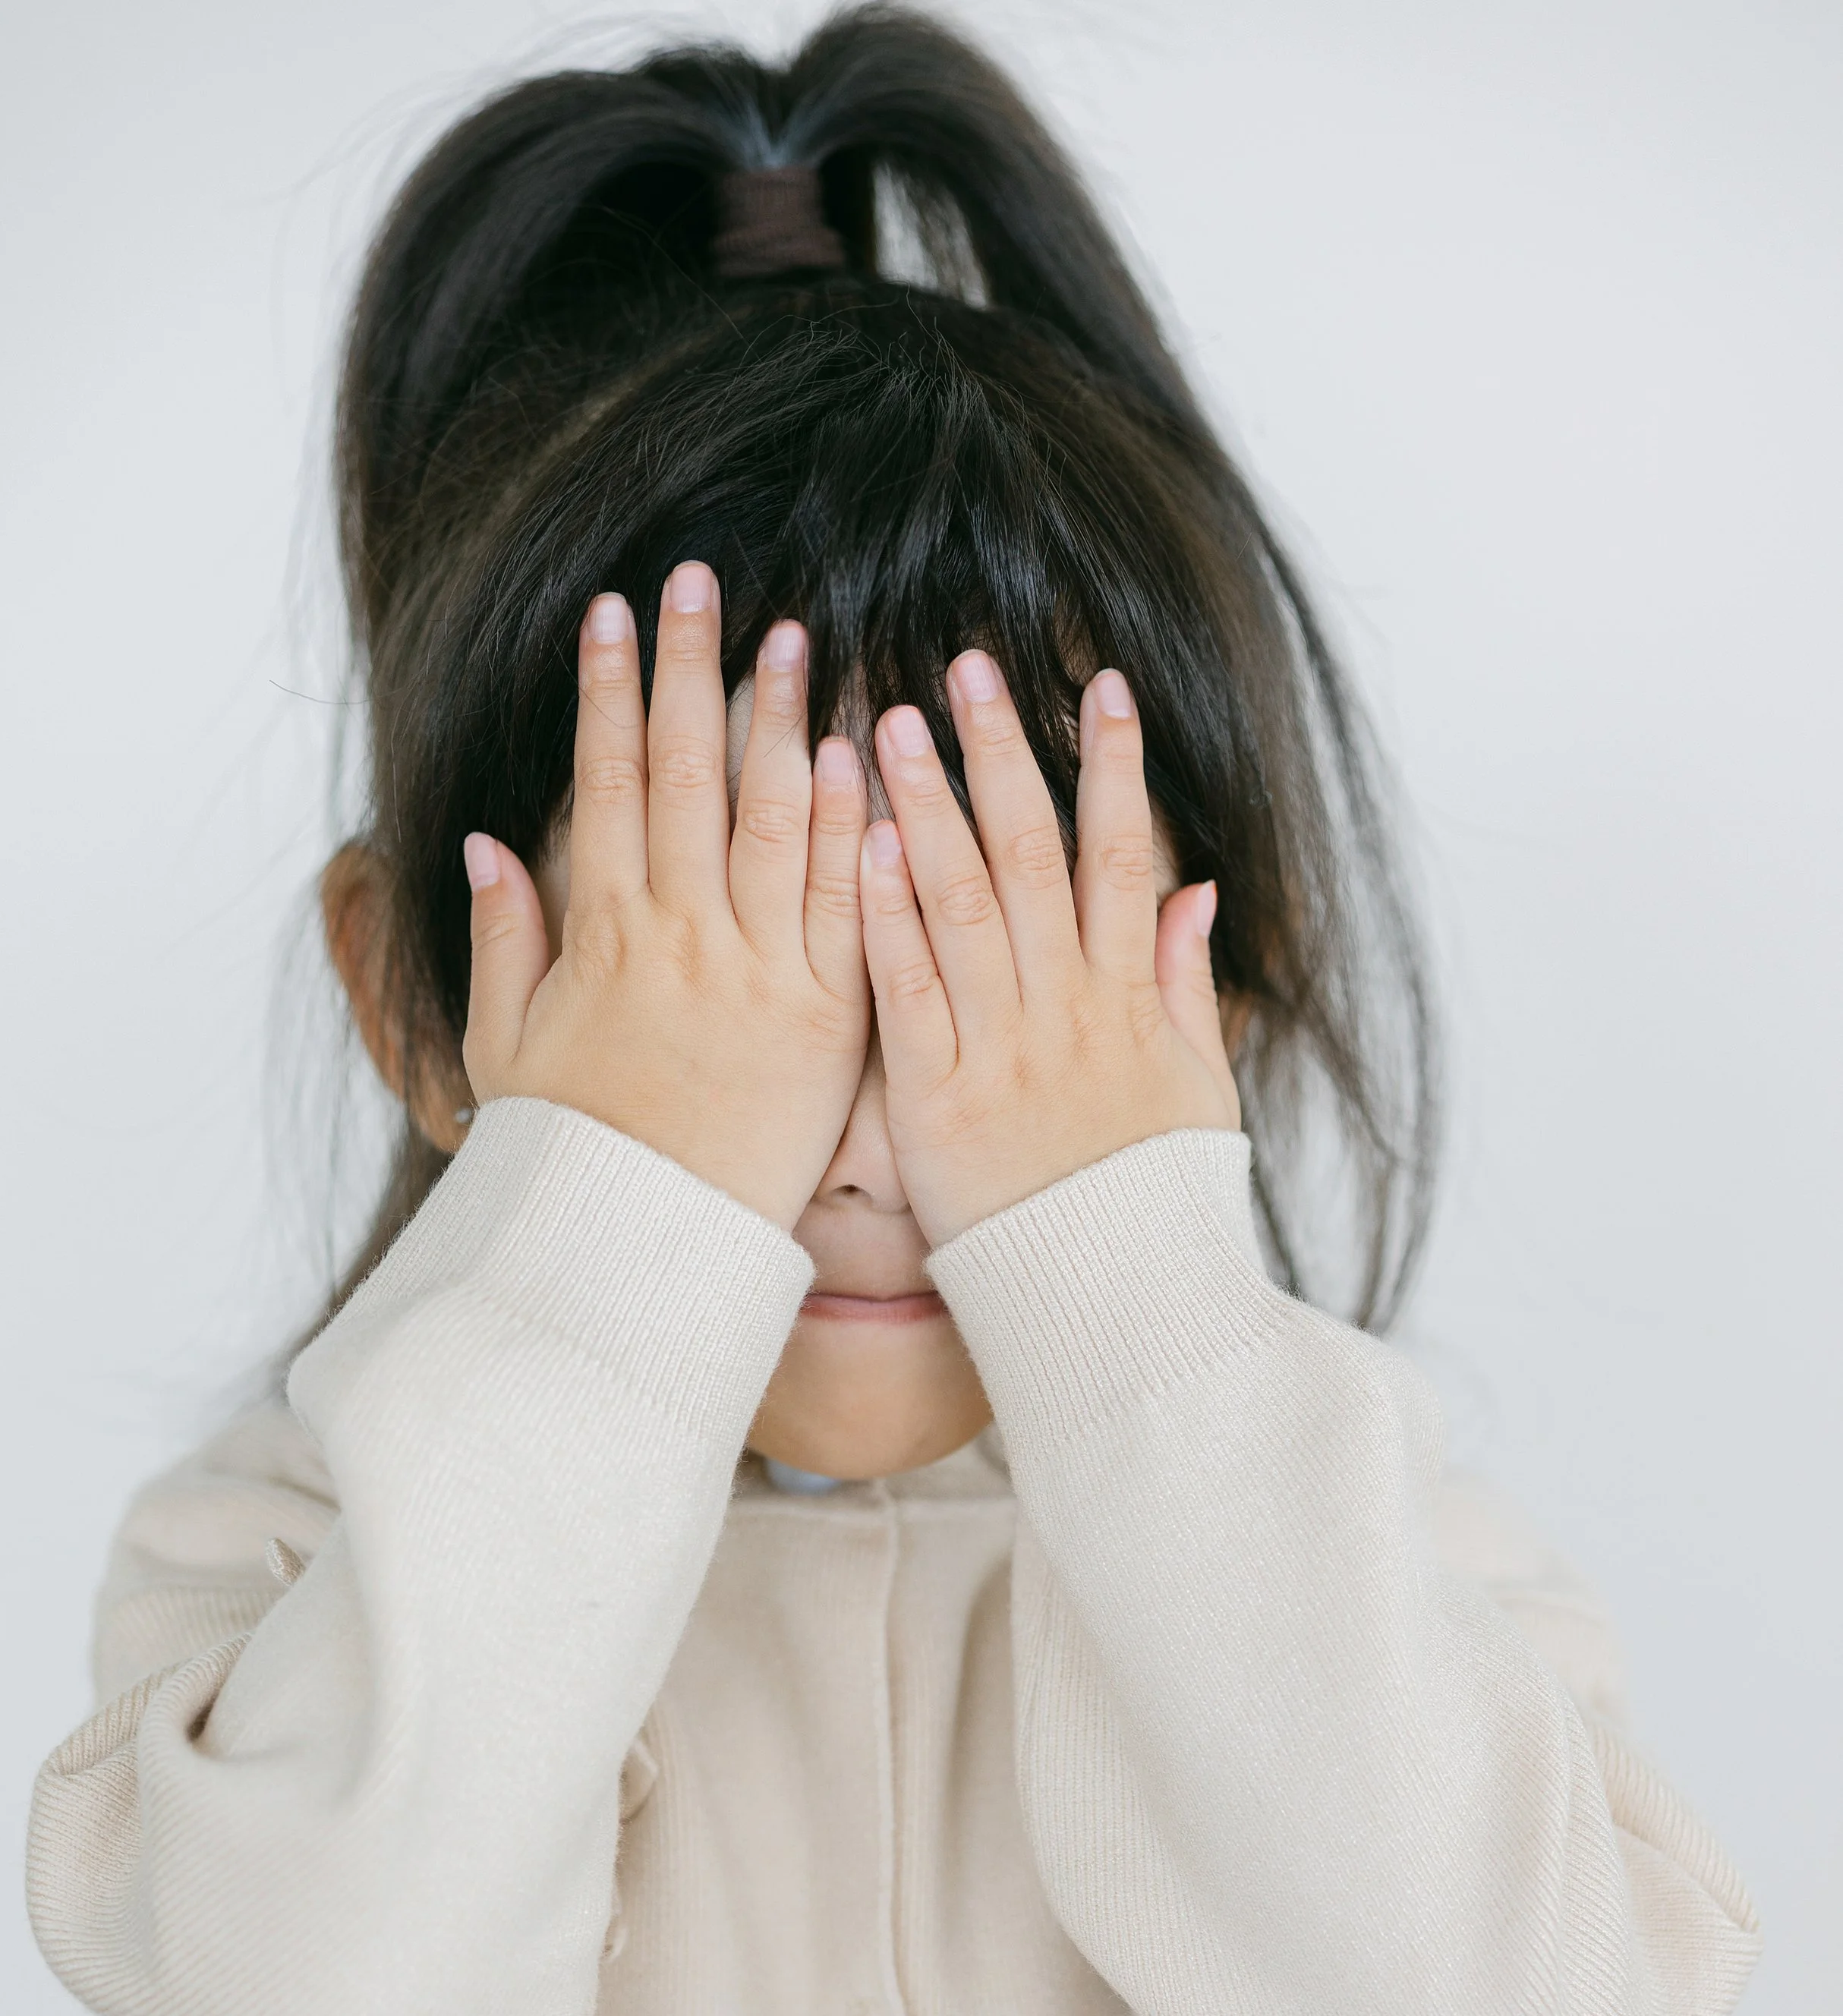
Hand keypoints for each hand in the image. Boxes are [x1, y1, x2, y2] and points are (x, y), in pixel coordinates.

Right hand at [461, 565, 870, 1231]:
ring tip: (790, 634)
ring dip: (779, 719)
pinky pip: (841, 905)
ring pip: (768, 819)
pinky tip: (854, 753)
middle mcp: (678, 935)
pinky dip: (847, 827)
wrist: (646, 1245)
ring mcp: (755, 970)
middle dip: (687, 668)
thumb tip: (488, 845)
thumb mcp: (506, 1049)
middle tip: (699, 579)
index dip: (609, 690)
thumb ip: (504, 941)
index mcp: (601, 933)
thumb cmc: (576, 1156)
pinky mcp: (825, 1016)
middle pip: (684, 773)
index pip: (606, 782)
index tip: (614, 612)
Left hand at [860, 656, 1240, 1248]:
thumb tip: (1197, 891)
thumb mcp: (1197, 1094)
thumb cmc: (1150, 1207)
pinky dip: (884, 916)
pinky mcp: (934, 1104)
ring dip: (924, 805)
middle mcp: (1066, 1012)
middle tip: (963, 664)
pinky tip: (858, 842)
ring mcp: (998, 1052)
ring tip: (887, 720)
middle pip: (1031, 856)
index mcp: (1129, 1004)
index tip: (1098, 682)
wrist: (1112, 1310)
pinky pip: (907, 994)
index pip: (1123, 857)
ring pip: (959, 904)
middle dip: (999, 753)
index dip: (1113, 766)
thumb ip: (1184, 987)